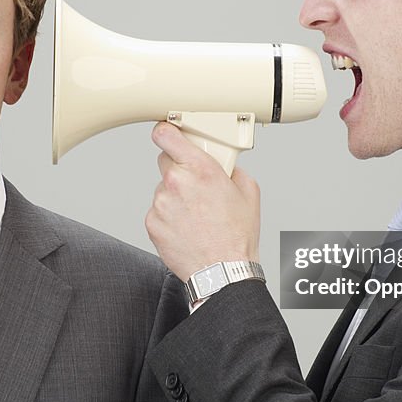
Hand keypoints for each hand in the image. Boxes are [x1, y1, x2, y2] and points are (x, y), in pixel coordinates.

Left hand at [145, 122, 260, 281]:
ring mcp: (162, 203)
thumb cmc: (236, 235)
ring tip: (196, 215)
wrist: (222, 270)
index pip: (167, 135)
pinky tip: (187, 227)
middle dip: (179, 169)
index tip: (167, 132)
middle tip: (196, 184)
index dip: (165, 131)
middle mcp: (177, 182)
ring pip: (163, 189)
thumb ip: (231, 169)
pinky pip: (158, 211)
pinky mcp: (152, 222)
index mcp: (201, 169)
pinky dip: (169, 216)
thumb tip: (223, 165)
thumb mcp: (248, 191)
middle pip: (165, 161)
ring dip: (176, 196)